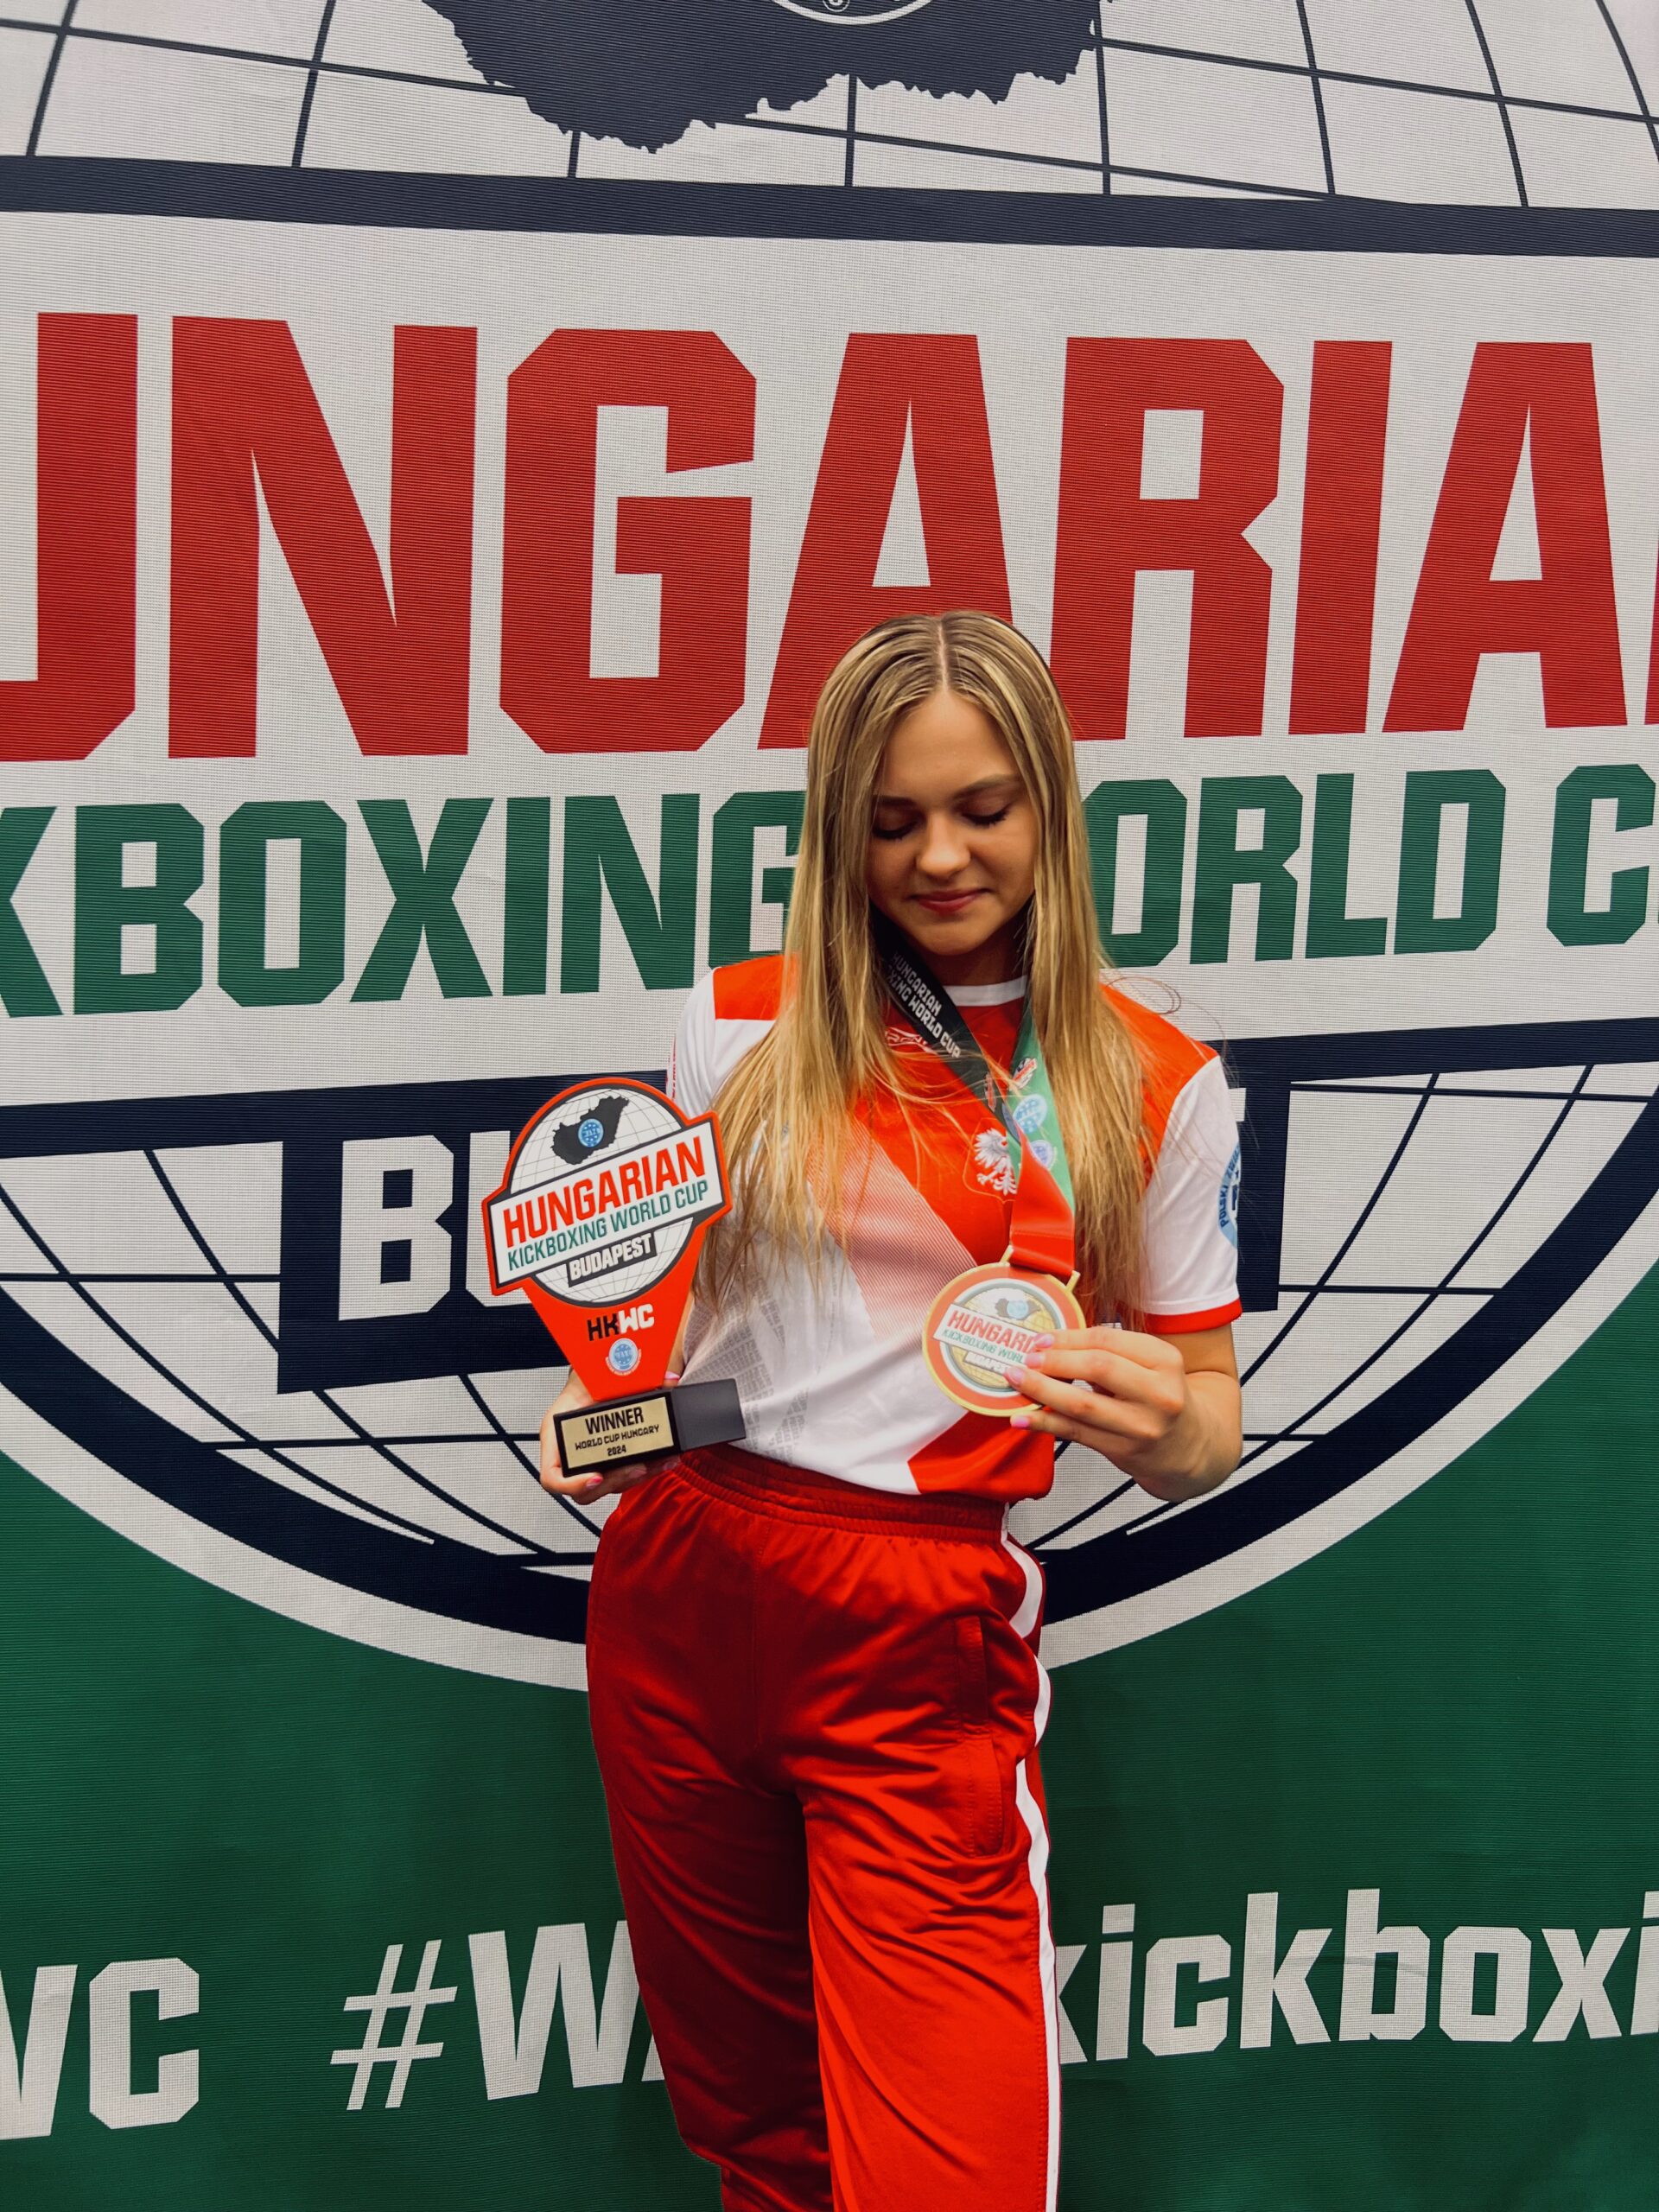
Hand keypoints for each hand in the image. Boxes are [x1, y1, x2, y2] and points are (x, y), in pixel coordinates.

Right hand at [538, 1371, 671, 1504]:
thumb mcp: (602, 1374)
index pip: (551, 1476)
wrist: (596, 1376)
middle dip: (615, 1480)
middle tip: (637, 1467)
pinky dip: (644, 1471)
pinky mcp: (608, 1462)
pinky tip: (662, 1460)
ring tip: (658, 1462)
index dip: (572, 1484)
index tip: (597, 1478)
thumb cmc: (588, 1378)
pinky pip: (622, 1477)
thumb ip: (631, 1376)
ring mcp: (589, 1460)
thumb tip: (668, 1377)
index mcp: (556, 1434)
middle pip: (585, 1489)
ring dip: (635, 1477)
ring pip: (608, 1486)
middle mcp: (569, 1452)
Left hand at [1009, 1323, 1240, 1501]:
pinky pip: (1076, 1433)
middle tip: (1027, 1357)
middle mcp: (1158, 1394)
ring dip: (1042, 1390)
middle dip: (1056, 1360)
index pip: (1109, 1340)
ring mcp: (1141, 1426)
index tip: (1042, 1338)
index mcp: (1166, 1361)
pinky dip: (1044, 1423)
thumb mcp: (1153, 1365)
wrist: (1189, 1447)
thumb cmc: (1163, 1397)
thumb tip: (1054, 1342)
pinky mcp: (1123, 1451)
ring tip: (1016, 1379)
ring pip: (1082, 1405)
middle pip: (1098, 1368)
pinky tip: (1022, 1418)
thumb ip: (1113, 1352)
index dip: (1069, 1337)